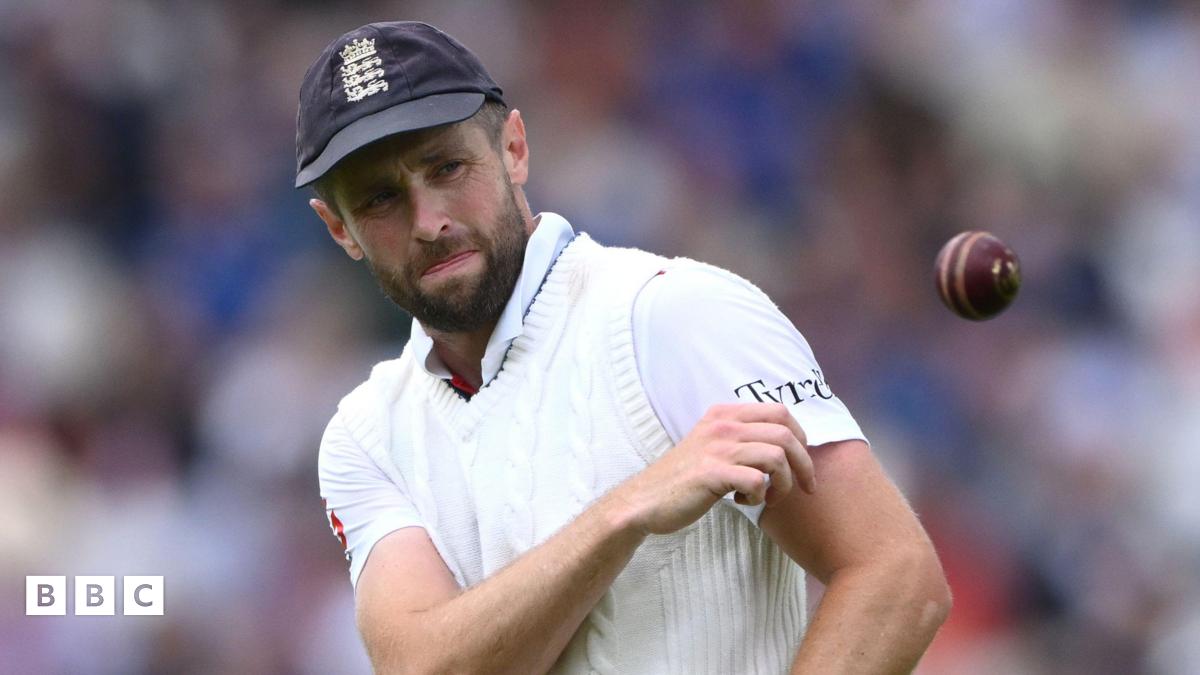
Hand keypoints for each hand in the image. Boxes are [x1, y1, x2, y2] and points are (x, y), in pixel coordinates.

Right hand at [612, 403, 814, 535]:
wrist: (645, 500)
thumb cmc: (684, 478)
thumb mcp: (711, 444)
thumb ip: (741, 437)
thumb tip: (786, 444)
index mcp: (724, 414)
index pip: (780, 412)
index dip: (801, 438)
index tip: (801, 464)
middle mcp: (722, 425)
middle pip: (786, 433)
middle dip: (803, 464)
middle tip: (803, 487)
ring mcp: (716, 448)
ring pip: (776, 457)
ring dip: (783, 484)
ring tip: (767, 497)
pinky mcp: (711, 474)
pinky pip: (758, 481)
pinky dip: (760, 496)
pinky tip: (744, 501)